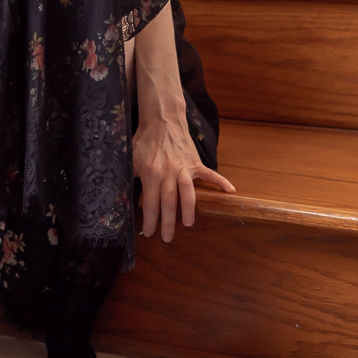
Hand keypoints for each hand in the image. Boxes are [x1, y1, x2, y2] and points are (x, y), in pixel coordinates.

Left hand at [133, 111, 235, 242]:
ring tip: (188, 224)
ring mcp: (183, 167)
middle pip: (169, 202)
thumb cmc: (144, 140)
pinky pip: (209, 174)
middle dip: (168, 223)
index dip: (150, 220)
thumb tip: (127, 197)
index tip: (148, 233)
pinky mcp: (195, 162)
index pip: (150, 202)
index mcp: (151, 173)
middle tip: (167, 239)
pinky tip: (230, 192)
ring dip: (189, 209)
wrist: (162, 119)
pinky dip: (220, 182)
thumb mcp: (131, 157)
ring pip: (188, 192)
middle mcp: (168, 172)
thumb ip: (131, 177)